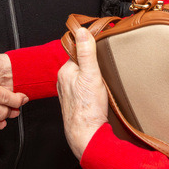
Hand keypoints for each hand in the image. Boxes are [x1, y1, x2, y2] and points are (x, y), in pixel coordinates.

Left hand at [56, 27, 108, 159]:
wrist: (87, 136)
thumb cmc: (88, 109)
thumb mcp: (91, 75)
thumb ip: (86, 53)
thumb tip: (82, 32)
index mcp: (65, 71)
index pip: (78, 52)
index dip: (90, 51)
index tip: (101, 51)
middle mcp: (64, 82)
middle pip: (81, 65)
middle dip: (93, 66)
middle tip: (104, 71)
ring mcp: (69, 94)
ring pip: (82, 78)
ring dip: (92, 79)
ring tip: (102, 84)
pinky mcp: (75, 104)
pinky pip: (83, 90)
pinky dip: (91, 90)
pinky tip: (99, 96)